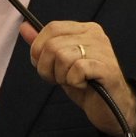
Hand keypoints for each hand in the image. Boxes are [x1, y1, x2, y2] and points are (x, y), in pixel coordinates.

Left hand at [20, 20, 135, 136]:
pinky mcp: (107, 68)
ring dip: (61, 76)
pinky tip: (83, 85)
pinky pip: (77, 69)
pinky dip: (73, 82)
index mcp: (84, 29)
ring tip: (73, 81)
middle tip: (60, 78)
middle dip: (47, 68)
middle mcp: (95, 35)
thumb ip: (43, 45)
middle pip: (53, 44)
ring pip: (62, 56)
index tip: (44, 64)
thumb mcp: (59, 64)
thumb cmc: (86, 84)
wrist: (111, 109)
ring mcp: (103, 50)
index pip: (52, 27)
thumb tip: (24, 27)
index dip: (39, 48)